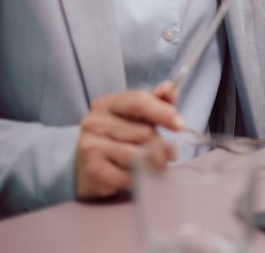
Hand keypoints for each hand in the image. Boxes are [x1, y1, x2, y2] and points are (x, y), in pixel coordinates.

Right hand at [74, 82, 183, 198]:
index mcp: (105, 104)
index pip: (138, 102)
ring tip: (152, 164)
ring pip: (139, 155)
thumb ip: (154, 101)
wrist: (84, 169)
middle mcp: (93, 122)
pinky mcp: (93, 171)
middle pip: (143, 132)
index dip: (163, 112)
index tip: (180, 125)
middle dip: (160, 145)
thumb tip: (171, 87)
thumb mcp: (132, 117)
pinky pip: (129, 175)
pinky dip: (137, 178)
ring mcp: (90, 147)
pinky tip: (132, 175)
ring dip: (152, 163)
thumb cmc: (115, 139)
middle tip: (165, 154)